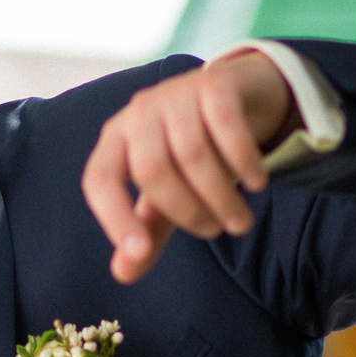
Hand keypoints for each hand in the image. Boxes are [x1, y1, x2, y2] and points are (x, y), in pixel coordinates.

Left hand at [82, 49, 298, 283]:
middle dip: (186, 212)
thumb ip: (147, 231)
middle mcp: (140, 112)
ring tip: (240, 223)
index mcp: (117, 140)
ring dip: (220, 196)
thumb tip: (122, 274)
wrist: (238, 96)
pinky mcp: (216, 82)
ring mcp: (177, 93)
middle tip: (216, 233)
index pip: (100, 179)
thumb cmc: (193, 151)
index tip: (139, 253)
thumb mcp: (167, 194)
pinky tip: (256, 183)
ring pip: (192, 152)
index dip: (113, 218)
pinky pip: (226, 125)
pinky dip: (243, 160)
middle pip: (151, 170)